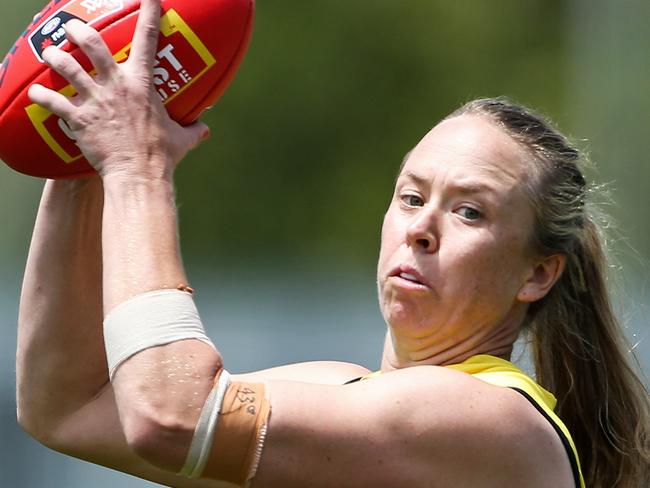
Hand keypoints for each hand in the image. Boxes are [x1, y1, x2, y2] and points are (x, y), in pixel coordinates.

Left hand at [27, 0, 208, 180]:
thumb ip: (193, 129)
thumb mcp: (182, 139)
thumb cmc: (161, 156)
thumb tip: (206, 129)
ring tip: (51, 53)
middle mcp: (116, 85)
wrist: (138, 174)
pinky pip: (53, 102)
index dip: (149, 12)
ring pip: (67, 66)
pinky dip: (42, 96)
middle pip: (92, 44)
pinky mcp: (80, 119)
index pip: (148, 40)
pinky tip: (36, 94)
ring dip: (56, 56)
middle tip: (73, 29)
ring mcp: (96, 100)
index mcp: (142, 84)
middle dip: (80, 31)